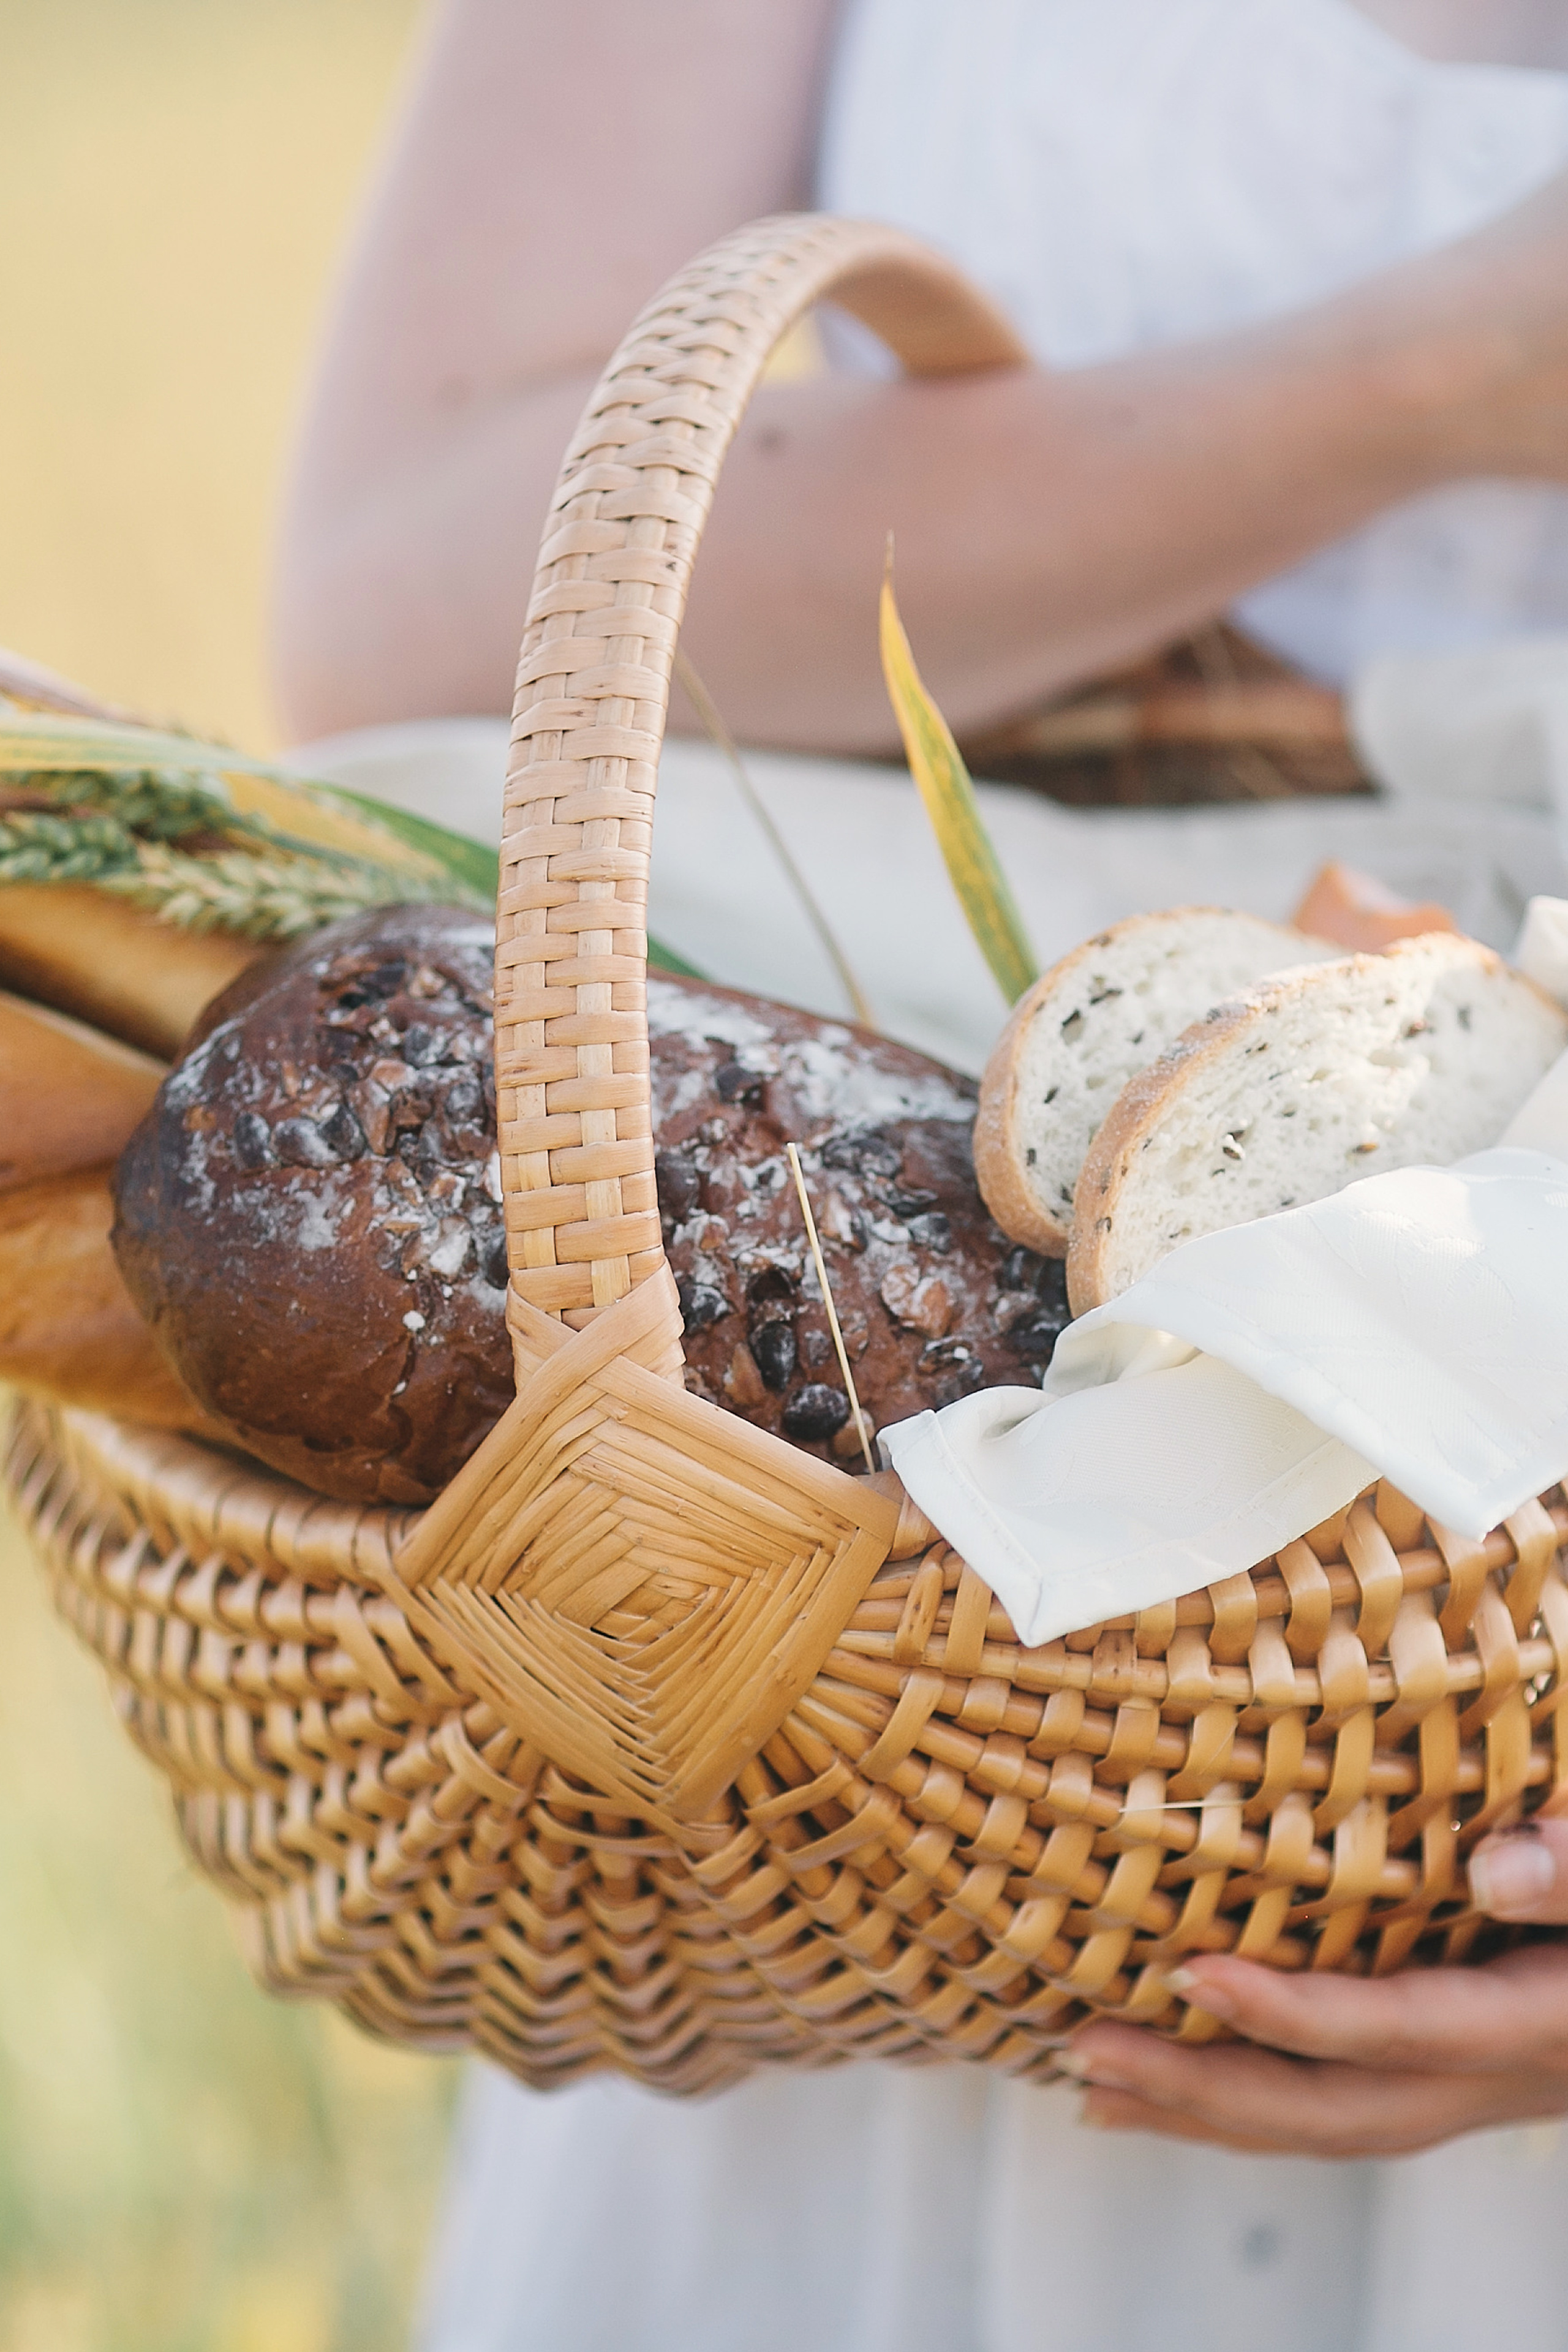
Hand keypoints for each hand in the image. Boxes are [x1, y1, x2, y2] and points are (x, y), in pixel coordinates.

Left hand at [1061, 1819, 1567, 2157]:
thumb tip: (1495, 1869)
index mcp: (1538, 2021)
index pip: (1397, 2028)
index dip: (1293, 2016)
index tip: (1188, 1975)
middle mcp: (1500, 2077)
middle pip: (1338, 2110)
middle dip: (1207, 2090)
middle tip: (1085, 2052)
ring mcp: (1480, 2088)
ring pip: (1330, 2124)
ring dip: (1210, 2111)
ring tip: (1093, 2085)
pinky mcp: (1463, 2071)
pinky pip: (1345, 2102)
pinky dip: (1255, 2098)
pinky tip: (1179, 2079)